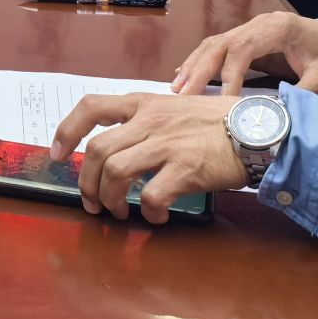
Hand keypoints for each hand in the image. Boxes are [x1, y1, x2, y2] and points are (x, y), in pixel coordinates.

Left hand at [51, 91, 246, 223]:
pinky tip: (154, 216)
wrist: (260, 130)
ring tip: (117, 213)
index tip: (56, 154)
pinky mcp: (186, 169)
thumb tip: (122, 144)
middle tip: (90, 202)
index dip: (66, 130)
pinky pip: (150, 195)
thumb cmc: (220, 121)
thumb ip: (149, 120)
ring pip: (115, 172)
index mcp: (144, 102)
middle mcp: (150, 120)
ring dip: (109, 199)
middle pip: (97, 150)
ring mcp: (167, 144)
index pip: (90, 106)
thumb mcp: (177, 106)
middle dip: (85, 181)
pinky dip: (146, 211)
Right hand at [171, 12, 317, 99]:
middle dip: (199, 69)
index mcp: (278, 28)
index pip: (242, 49)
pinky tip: (186, 75)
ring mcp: (253, 29)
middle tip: (181, 95)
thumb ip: (300, 95)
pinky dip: (202, 62)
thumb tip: (274, 116)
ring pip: (214, 44)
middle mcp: (259, 24)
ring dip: (194, 65)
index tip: (222, 102)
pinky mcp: (251, 40)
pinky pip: (220, 48)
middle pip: (220, 43)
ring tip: (177, 88)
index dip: (229, 76)